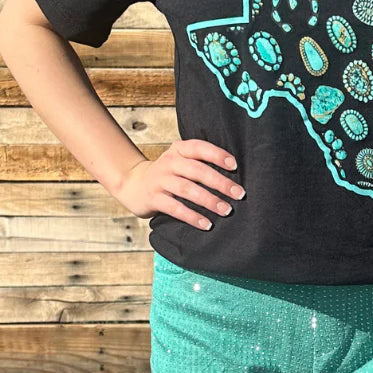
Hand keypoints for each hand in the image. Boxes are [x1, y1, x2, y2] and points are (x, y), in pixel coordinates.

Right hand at [115, 139, 244, 226]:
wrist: (133, 184)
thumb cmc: (168, 173)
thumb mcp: (179, 160)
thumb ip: (199, 162)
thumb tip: (233, 174)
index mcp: (178, 150)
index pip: (199, 147)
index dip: (218, 155)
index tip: (235, 166)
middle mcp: (169, 162)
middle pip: (197, 170)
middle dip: (220, 182)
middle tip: (239, 194)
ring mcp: (160, 180)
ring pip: (187, 189)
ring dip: (209, 200)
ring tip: (226, 210)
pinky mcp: (154, 198)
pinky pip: (175, 208)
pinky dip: (192, 216)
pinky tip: (206, 224)